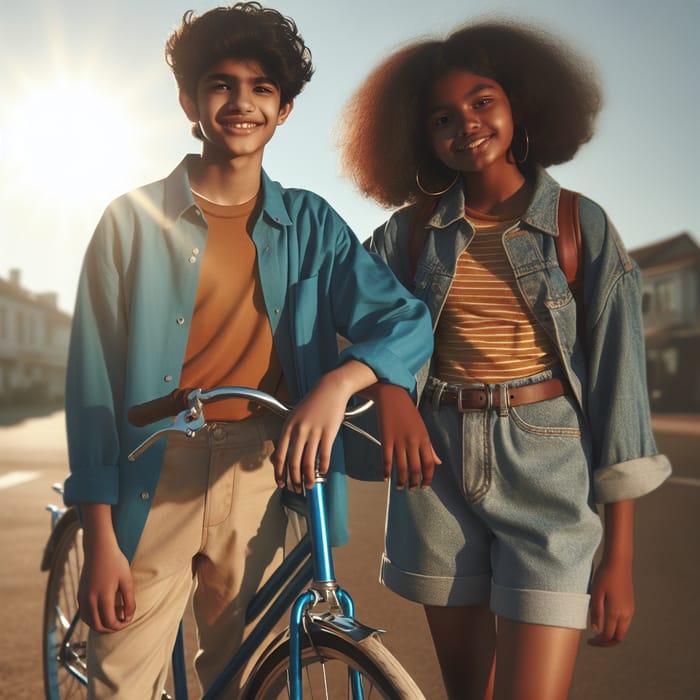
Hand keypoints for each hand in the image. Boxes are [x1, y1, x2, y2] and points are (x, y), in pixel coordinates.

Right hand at [78, 505, 134, 631]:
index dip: (120, 625)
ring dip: (101, 625)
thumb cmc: (115, 562)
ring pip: (89, 622)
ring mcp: (82, 598)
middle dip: (111, 628)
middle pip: (98, 626)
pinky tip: (104, 612)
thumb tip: (128, 617)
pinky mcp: (79, 594)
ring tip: (114, 618)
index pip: (110, 621)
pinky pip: (85, 614)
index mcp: (103, 596)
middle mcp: (90, 600)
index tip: (128, 620)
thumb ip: (129, 600)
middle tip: (121, 622)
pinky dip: (93, 619)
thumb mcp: (127, 580)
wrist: (98, 549)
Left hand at [273, 361, 377, 490]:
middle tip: (297, 489)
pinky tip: (323, 472)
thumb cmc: (313, 402)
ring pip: (308, 462)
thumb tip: (289, 455)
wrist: (330, 388)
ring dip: (309, 478)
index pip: (280, 456)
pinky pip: (324, 455)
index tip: (281, 483)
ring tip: (310, 485)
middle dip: (294, 480)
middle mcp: (299, 431)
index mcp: (288, 427)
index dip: (279, 473)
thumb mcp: (295, 416)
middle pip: (293, 463)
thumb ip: (291, 433)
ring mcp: (314, 432)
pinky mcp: (328, 432)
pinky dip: (323, 467)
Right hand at [368, 383, 440, 489]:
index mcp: (424, 438)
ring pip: (402, 467)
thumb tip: (438, 462)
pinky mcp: (386, 439)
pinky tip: (386, 478)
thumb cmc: (408, 412)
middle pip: (416, 468)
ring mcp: (399, 440)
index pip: (429, 464)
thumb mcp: (422, 428)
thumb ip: (430, 447)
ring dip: (401, 480)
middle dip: (415, 483)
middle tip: (412, 489)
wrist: (392, 396)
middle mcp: (413, 441)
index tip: (425, 486)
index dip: (428, 478)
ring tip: (400, 487)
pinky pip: (387, 460)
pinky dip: (387, 471)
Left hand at [588, 556, 633, 645]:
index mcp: (616, 612)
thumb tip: (596, 631)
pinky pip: (625, 622)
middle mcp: (626, 614)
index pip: (609, 636)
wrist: (619, 562)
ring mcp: (630, 609)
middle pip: (618, 637)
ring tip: (598, 632)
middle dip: (606, 642)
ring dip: (612, 635)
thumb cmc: (604, 576)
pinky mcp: (630, 604)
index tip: (589, 641)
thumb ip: (596, 612)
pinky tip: (606, 621)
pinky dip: (616, 627)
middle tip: (594, 640)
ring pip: (623, 630)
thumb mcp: (596, 593)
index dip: (599, 642)